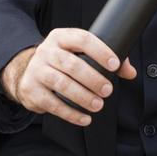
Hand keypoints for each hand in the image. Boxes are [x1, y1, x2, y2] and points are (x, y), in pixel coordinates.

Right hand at [0, 28, 136, 126]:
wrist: (26, 72)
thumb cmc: (61, 62)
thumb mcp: (77, 53)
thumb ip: (105, 59)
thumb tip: (130, 72)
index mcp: (60, 37)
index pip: (81, 39)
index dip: (99, 51)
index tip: (114, 65)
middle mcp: (46, 51)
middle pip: (70, 64)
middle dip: (92, 78)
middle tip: (108, 90)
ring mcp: (36, 70)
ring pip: (61, 83)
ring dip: (83, 96)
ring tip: (98, 105)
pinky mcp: (31, 90)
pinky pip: (52, 104)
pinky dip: (71, 113)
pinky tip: (85, 118)